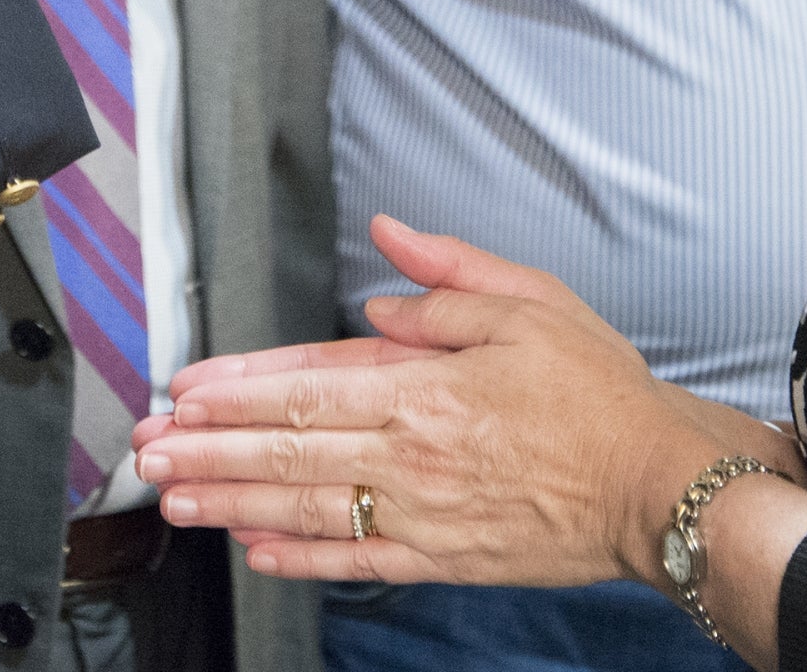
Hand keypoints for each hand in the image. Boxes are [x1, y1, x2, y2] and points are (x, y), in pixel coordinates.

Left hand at [131, 215, 752, 587]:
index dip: (236, 387)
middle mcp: (412, 454)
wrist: (659, 485)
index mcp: (427, 385)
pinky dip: (298, 558)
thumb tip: (385, 246)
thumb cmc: (601, 394)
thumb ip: (447, 276)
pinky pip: (355, 561)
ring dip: (231, 502)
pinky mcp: (443, 559)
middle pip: (287, 450)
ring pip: (305, 508)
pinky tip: (253, 549)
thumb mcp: (531, 302)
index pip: (307, 383)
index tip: (181, 389)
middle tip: (146, 449)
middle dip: (207, 448)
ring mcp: (423, 514)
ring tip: (173, 499)